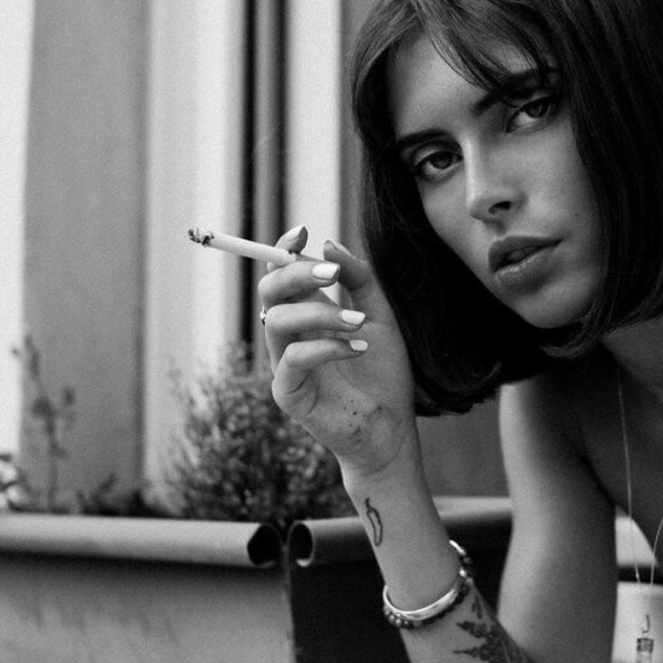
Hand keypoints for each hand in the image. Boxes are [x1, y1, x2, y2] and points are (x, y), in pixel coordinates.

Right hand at [259, 227, 416, 475]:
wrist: (392, 430)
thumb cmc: (384, 375)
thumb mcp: (380, 317)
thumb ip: (360, 280)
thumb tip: (328, 244)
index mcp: (307, 315)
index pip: (282, 274)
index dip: (284, 250)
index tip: (304, 232)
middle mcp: (290, 337)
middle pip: (269, 291)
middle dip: (297, 273)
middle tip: (332, 273)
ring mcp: (284, 365)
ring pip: (278, 321)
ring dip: (321, 313)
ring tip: (358, 323)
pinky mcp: (288, 394)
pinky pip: (294, 359)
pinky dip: (326, 347)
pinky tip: (357, 350)